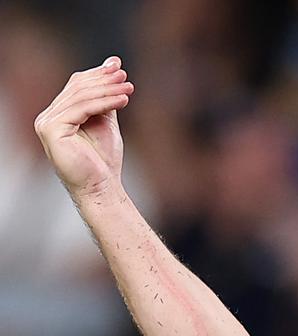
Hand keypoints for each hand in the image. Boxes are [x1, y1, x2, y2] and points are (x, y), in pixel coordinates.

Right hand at [33, 56, 134, 199]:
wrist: (101, 186)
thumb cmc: (103, 159)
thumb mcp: (106, 120)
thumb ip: (107, 96)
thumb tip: (113, 65)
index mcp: (58, 114)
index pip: (76, 86)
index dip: (97, 75)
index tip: (119, 67)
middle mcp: (48, 117)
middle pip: (77, 89)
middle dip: (104, 81)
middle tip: (125, 76)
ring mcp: (47, 123)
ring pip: (80, 97)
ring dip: (107, 90)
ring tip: (129, 88)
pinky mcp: (52, 130)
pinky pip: (81, 109)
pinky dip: (104, 103)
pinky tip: (123, 100)